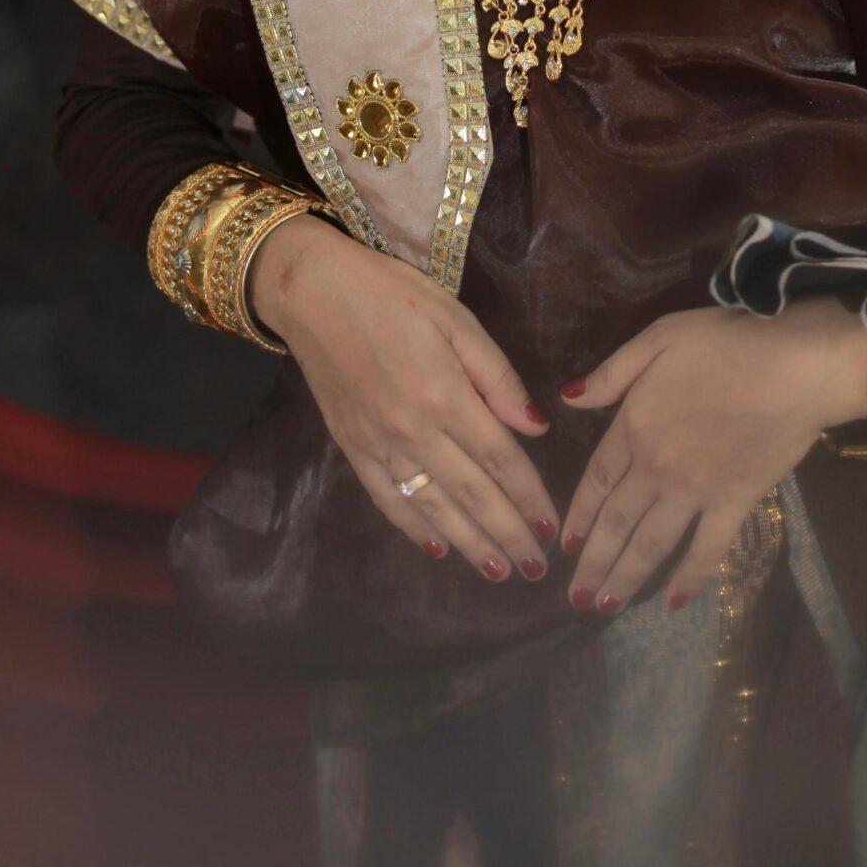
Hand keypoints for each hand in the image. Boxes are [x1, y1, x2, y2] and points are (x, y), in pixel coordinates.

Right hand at [249, 214, 558, 583]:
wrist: (313, 293)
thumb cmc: (393, 296)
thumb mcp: (456, 320)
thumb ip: (497, 377)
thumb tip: (536, 427)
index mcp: (447, 396)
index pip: (501, 460)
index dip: (530, 497)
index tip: (553, 528)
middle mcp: (416, 432)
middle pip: (473, 495)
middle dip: (509, 535)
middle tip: (535, 570)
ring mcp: (381, 446)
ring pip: (434, 508)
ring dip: (469, 545)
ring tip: (498, 572)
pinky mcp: (353, 449)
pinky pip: (388, 500)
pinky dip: (414, 529)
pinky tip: (437, 550)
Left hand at [557, 300, 866, 616]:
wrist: (793, 365)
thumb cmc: (725, 344)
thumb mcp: (658, 338)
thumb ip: (611, 373)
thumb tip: (567, 398)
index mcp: (634, 426)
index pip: (596, 480)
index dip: (578, 515)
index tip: (564, 546)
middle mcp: (657, 468)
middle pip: (616, 522)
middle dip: (592, 563)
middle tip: (573, 598)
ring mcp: (696, 491)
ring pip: (651, 544)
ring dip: (625, 579)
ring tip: (602, 608)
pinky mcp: (735, 504)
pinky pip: (707, 550)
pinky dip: (690, 579)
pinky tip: (673, 602)